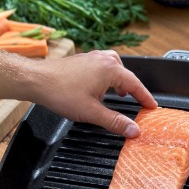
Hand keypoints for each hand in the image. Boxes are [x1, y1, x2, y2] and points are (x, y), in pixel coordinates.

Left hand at [36, 50, 157, 136]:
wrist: (36, 80)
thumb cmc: (60, 93)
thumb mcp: (92, 113)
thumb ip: (115, 122)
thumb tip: (134, 130)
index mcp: (110, 69)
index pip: (135, 84)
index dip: (145, 97)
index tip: (152, 106)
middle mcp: (103, 59)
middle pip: (126, 74)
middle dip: (133, 89)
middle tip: (139, 101)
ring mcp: (91, 58)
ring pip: (114, 67)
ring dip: (120, 80)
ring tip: (120, 93)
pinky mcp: (81, 61)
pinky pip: (102, 66)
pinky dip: (108, 76)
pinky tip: (101, 88)